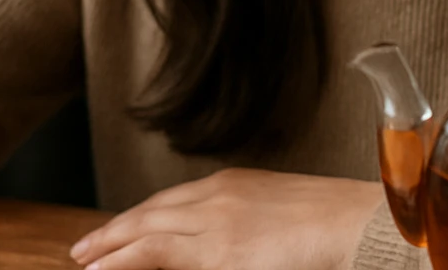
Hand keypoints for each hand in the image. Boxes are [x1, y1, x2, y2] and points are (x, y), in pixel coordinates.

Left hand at [70, 169, 384, 269]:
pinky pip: (157, 254)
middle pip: (154, 212)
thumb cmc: (342, 229)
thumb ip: (254, 230)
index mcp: (237, 185)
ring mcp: (216, 224)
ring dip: (111, 245)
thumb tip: (242, 245)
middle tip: (86, 246)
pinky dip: (123, 260)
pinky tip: (100, 268)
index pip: (175, 201)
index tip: (124, 227)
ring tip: (82, 258)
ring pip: (148, 232)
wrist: (365, 227)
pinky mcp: (218, 254)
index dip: (144, 216)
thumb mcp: (288, 220)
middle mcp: (218, 198)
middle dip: (117, 230)